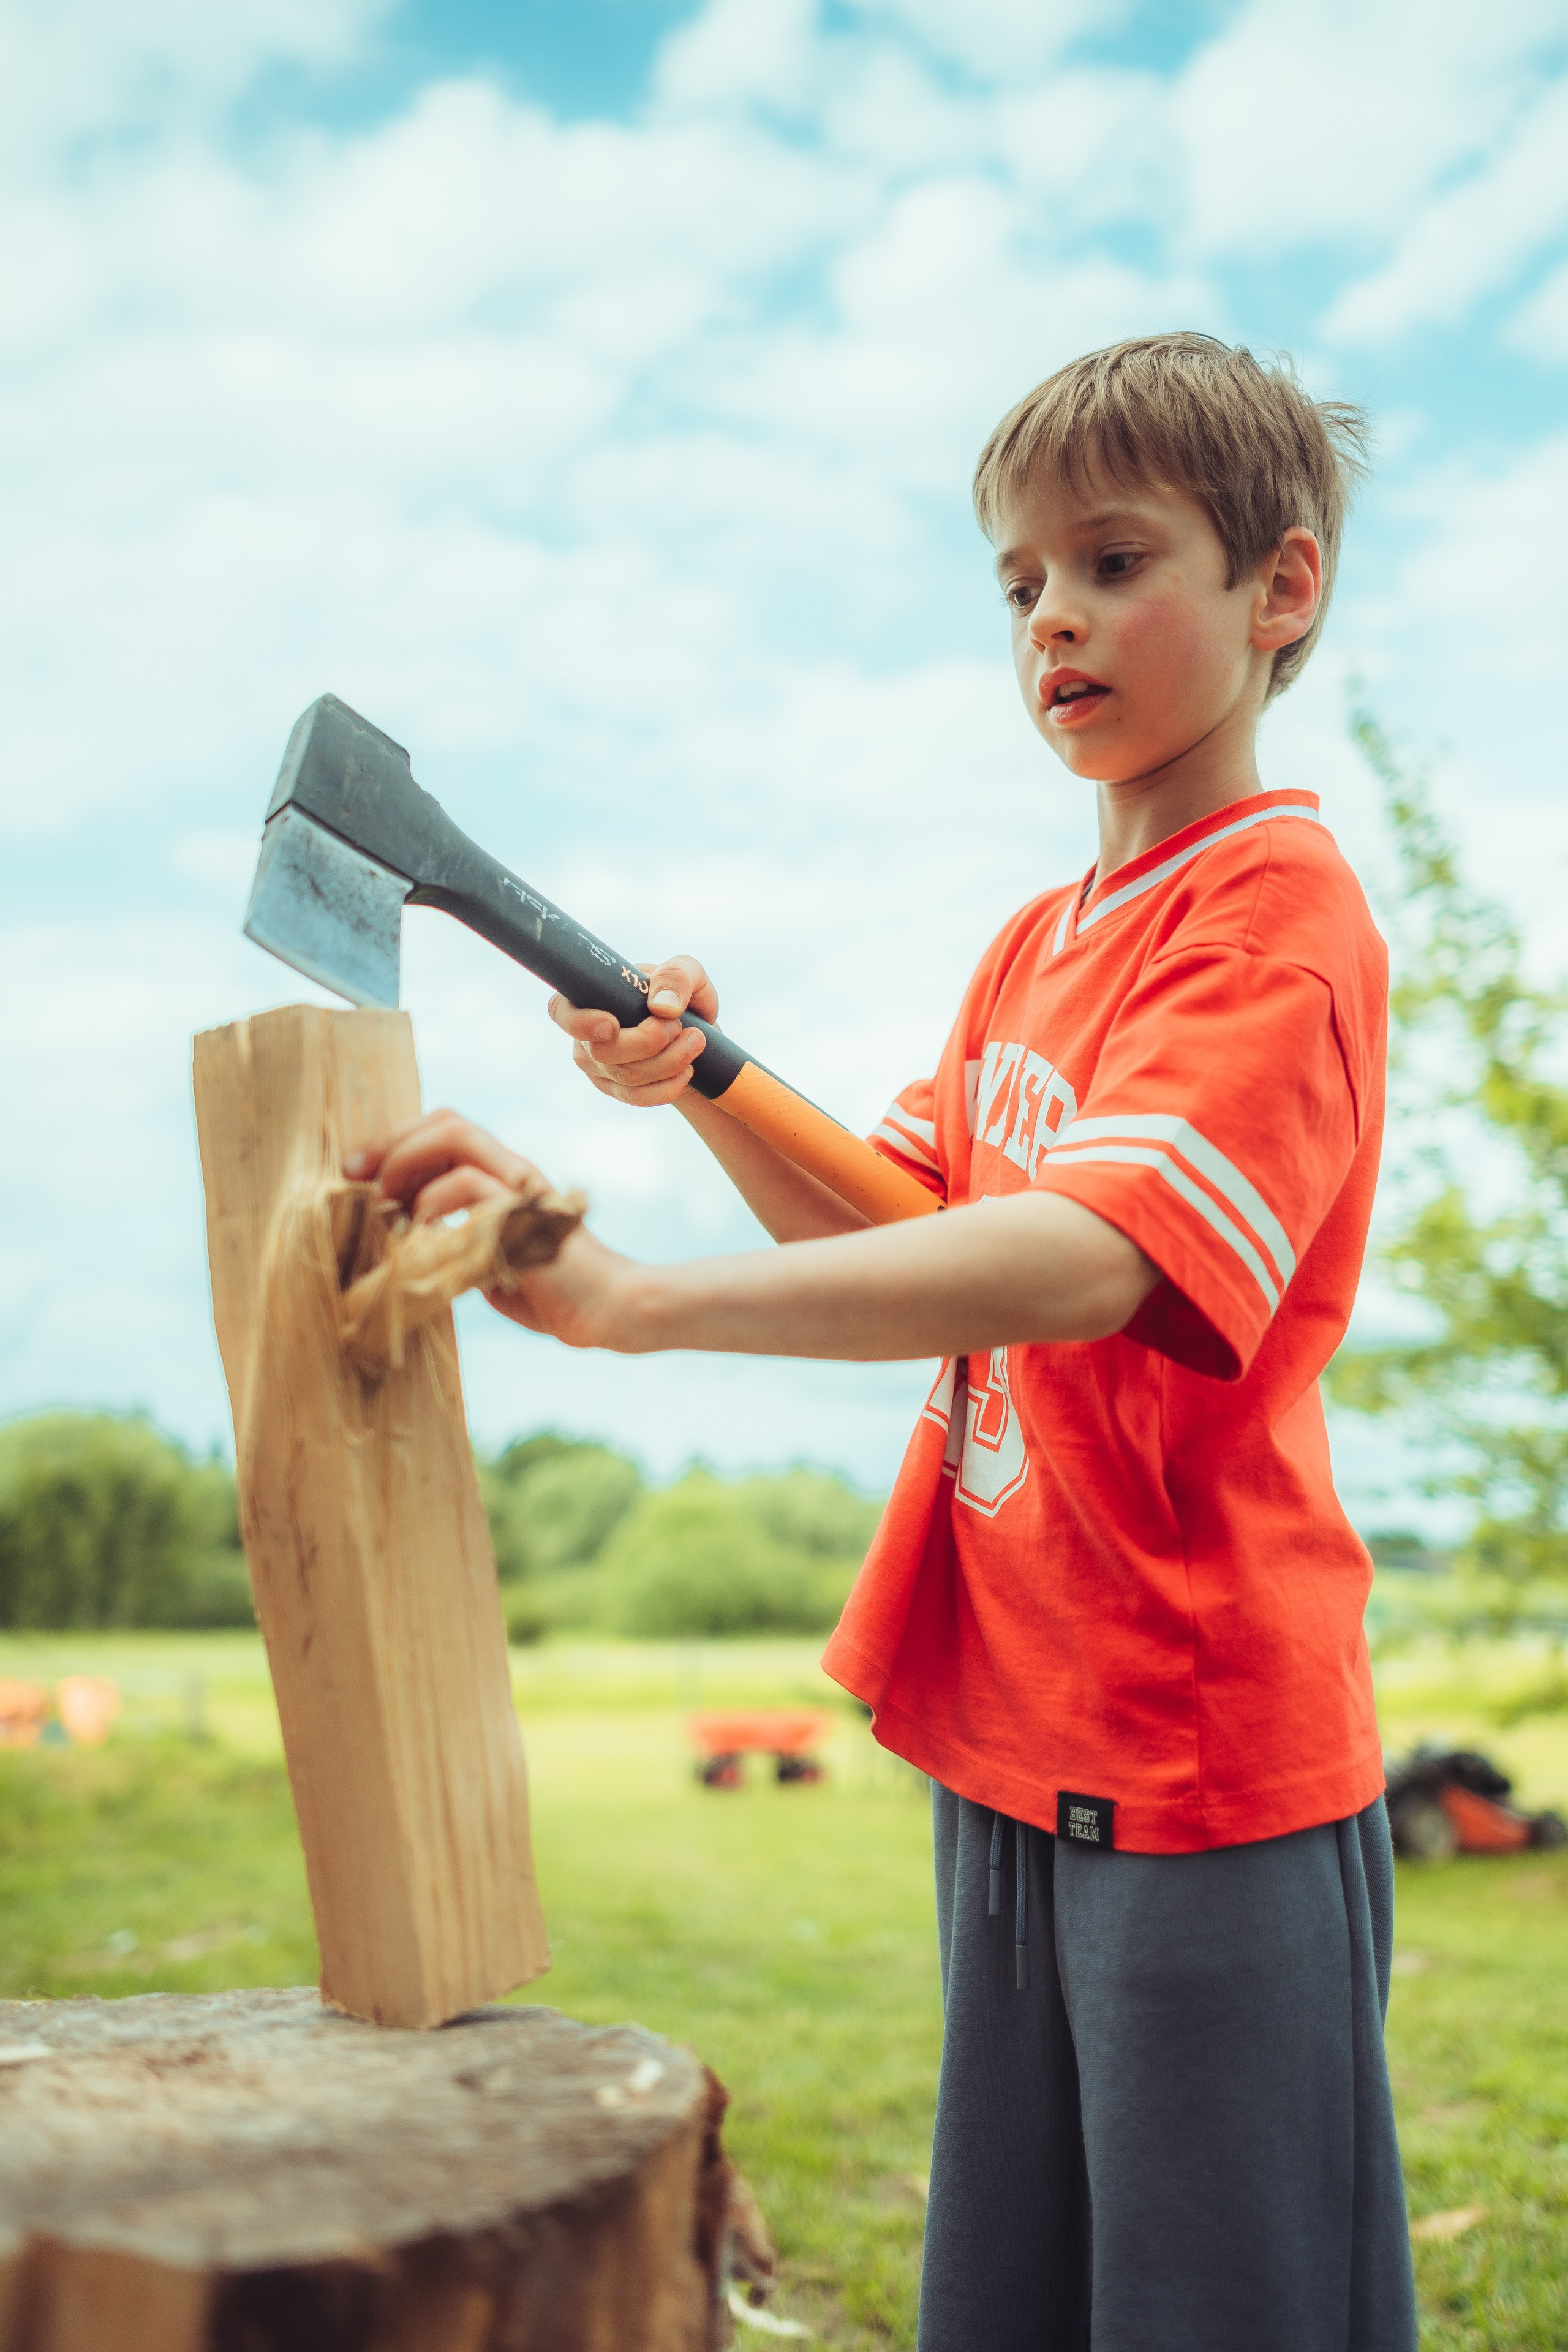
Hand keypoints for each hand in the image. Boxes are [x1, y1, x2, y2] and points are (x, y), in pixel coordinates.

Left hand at [344, 1110, 637, 1349]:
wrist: (610, 1311)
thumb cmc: (552, 1293)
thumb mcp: (490, 1259)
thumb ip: (457, 1241)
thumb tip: (406, 1245)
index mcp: (507, 1176)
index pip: (447, 1129)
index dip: (397, 1140)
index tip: (357, 1173)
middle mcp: (515, 1170)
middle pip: (447, 1122)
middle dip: (390, 1142)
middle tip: (354, 1175)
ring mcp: (523, 1187)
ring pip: (455, 1138)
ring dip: (404, 1166)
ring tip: (384, 1207)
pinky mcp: (525, 1213)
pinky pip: (469, 1186)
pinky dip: (431, 1203)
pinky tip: (418, 1234)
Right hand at [548, 953, 717, 1107]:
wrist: (696, 1031)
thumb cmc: (682, 994)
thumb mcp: (688, 972)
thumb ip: (676, 977)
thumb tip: (661, 1007)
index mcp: (589, 997)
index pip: (561, 1011)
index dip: (580, 1023)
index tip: (612, 1025)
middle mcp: (585, 1036)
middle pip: (601, 1052)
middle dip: (648, 1042)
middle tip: (679, 1026)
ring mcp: (599, 1068)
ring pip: (626, 1077)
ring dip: (668, 1061)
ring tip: (695, 1040)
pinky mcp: (618, 1091)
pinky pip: (637, 1098)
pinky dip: (668, 1087)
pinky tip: (687, 1070)